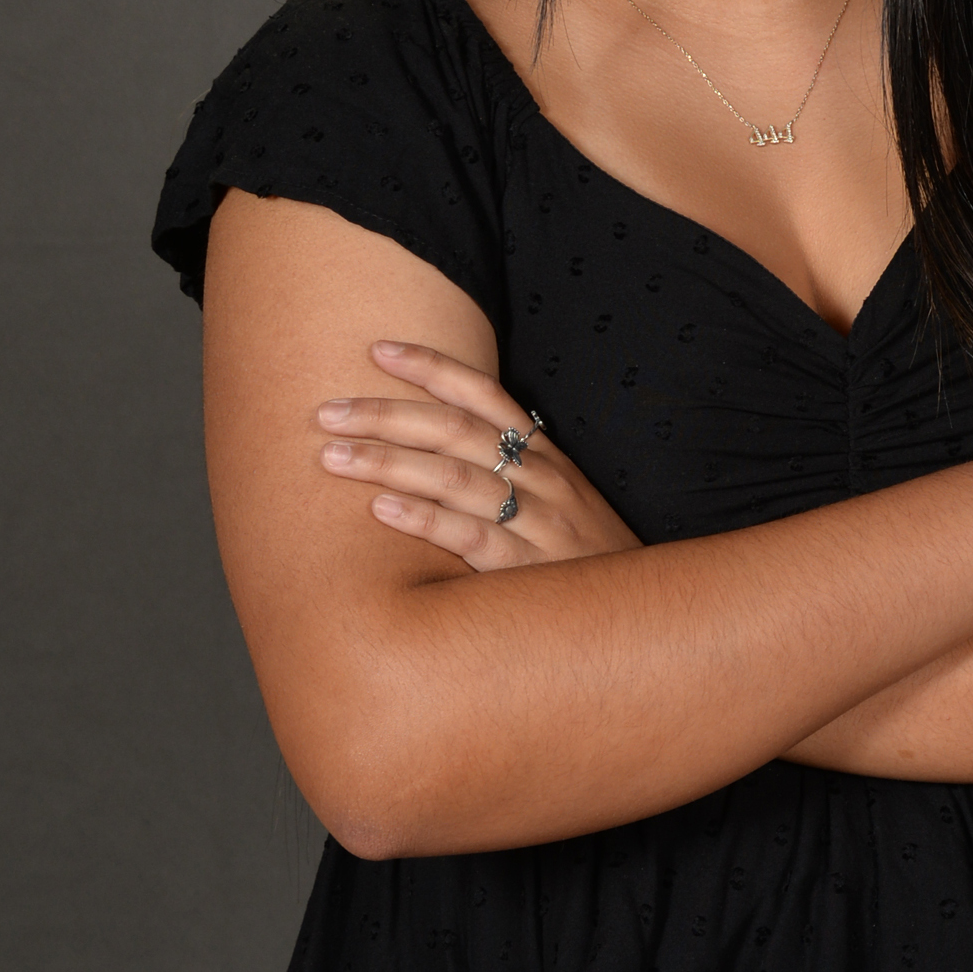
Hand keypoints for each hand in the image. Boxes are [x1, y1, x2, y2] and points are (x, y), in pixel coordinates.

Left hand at [316, 340, 643, 572]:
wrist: (645, 622)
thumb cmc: (588, 566)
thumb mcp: (563, 508)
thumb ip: (513, 479)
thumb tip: (440, 452)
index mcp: (547, 459)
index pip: (484, 394)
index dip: (431, 366)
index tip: (376, 349)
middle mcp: (543, 481)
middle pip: (454, 429)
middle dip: (386, 415)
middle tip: (327, 412)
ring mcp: (538, 524)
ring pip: (454, 476)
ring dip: (387, 461)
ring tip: (332, 456)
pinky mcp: (529, 572)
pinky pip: (469, 536)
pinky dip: (423, 518)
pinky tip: (381, 508)